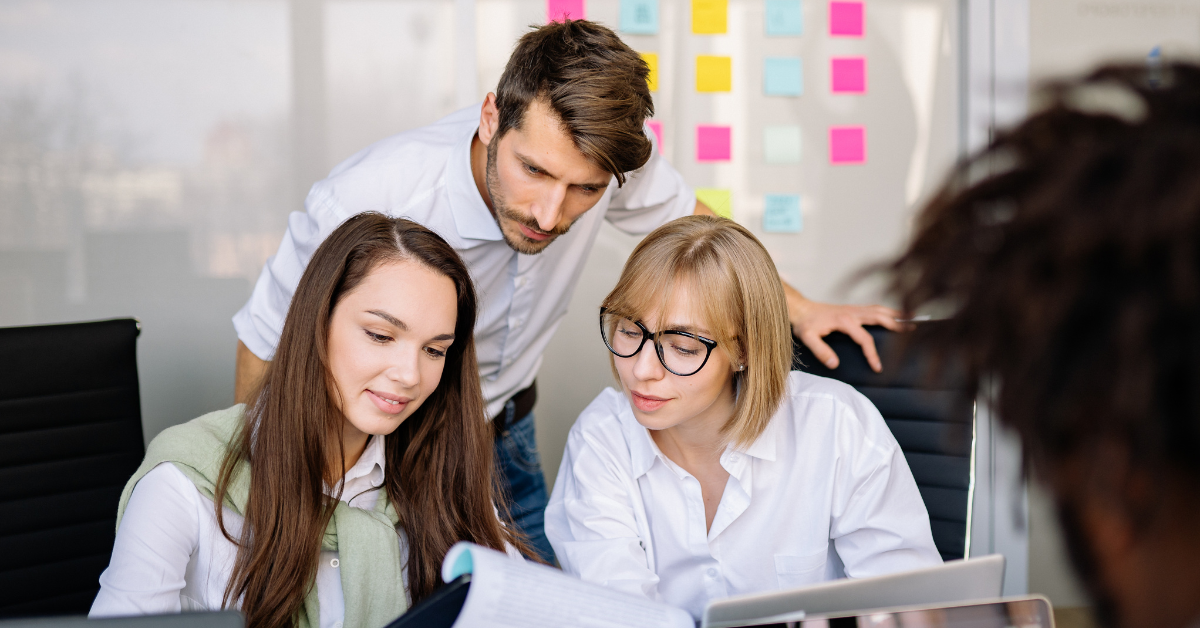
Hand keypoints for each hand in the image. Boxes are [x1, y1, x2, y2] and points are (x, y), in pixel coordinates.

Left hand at [788, 296, 908, 372]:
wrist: (801, 309)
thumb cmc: (805, 323)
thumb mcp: (807, 338)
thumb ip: (820, 351)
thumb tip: (835, 364)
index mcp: (844, 320)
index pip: (864, 339)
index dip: (872, 354)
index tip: (878, 367)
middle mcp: (853, 312)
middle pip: (880, 318)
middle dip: (897, 325)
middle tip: (913, 332)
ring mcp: (854, 309)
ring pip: (880, 310)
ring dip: (897, 314)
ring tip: (913, 319)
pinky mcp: (854, 309)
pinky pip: (875, 308)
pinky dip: (888, 311)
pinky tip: (896, 315)